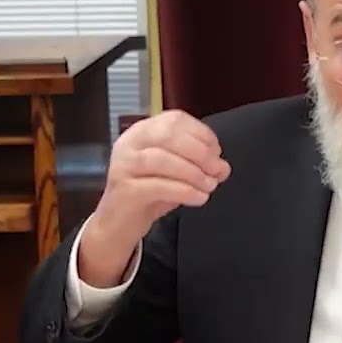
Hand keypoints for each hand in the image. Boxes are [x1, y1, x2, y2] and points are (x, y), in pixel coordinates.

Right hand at [79, 110, 229, 285]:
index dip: (202, 134)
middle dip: (201, 153)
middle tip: (218, 171)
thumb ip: (197, 163)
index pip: (175, 120)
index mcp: (143, 131)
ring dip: (194, 173)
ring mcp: (124, 165)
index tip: (217, 153)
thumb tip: (222, 166)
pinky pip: (158, 186)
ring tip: (210, 186)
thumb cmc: (150, 193)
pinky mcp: (124, 190)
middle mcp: (130, 143)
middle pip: (169, 135)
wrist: (119, 223)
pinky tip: (198, 198)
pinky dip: (184, 191)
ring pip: (162, 159)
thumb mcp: (175, 172)